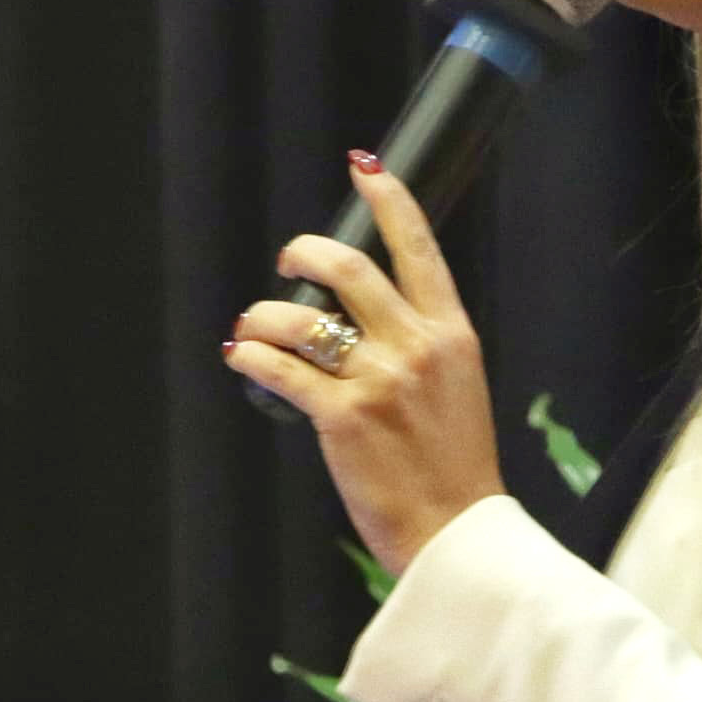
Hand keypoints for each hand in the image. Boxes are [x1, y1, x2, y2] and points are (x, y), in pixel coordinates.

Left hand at [220, 155, 508, 579]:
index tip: (365, 167)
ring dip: (263, 315)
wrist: (456, 534)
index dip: (388, 199)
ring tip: (255, 329)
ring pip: (299, 317)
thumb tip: (360, 321)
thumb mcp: (457, 389)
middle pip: (346, 266)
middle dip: (301, 254)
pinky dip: (251, 356)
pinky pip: (278, 368)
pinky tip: (243, 358)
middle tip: (286, 264)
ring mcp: (378, 380)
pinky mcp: (341, 416)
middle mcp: (415, 346)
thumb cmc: (453, 469)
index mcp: (452, 335)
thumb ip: (420, 347)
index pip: (419, 248)